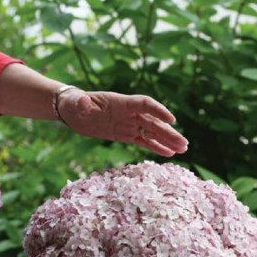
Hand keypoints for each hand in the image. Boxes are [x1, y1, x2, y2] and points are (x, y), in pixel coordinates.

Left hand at [57, 89, 188, 156]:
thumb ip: (81, 103)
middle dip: (169, 132)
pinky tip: (169, 153)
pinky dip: (156, 147)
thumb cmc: (73, 104)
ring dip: (168, 140)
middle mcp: (129, 113)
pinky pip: (144, 141)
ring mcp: (129, 124)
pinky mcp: (125, 134)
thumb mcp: (75, 103)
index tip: (172, 120)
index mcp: (121, 102)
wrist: (72, 111)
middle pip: (154, 122)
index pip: (144, 104)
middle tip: (184, 143)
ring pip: (152, 133)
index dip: (158, 111)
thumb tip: (83, 102)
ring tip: (183, 149)